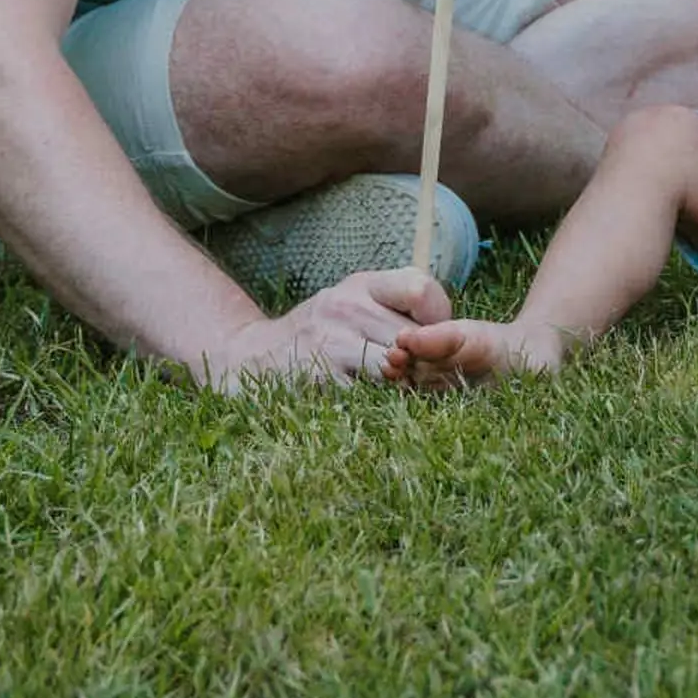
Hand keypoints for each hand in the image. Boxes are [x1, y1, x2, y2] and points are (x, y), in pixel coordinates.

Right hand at [198, 267, 452, 391]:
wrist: (249, 358)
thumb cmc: (319, 334)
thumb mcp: (354, 305)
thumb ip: (397, 310)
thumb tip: (448, 337)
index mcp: (363, 285)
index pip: (422, 289)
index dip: (440, 322)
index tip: (433, 344)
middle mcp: (346, 306)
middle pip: (413, 340)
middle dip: (425, 366)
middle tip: (425, 384)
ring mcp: (329, 342)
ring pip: (393, 370)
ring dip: (404, 389)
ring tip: (402, 397)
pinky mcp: (317, 378)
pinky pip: (365, 398)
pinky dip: (378, 409)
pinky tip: (376, 412)